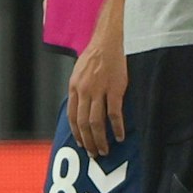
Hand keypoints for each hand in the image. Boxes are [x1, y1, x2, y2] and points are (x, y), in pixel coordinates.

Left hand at [67, 24, 127, 156]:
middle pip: (83, 124)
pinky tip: (120, 136)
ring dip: (100, 139)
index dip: (77, 133)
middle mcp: (84, 91)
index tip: (81, 143)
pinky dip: (116, 128)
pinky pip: (114, 114)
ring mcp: (99, 91)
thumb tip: (82, 106)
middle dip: (88, 141)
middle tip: (94, 153)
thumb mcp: (80, 71)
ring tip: (105, 149)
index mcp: (74, 87)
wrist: (110, 39)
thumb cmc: (97, 53)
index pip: (72, 117)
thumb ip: (80, 89)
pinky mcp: (115, 89)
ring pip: (96, 122)